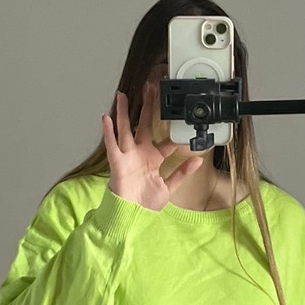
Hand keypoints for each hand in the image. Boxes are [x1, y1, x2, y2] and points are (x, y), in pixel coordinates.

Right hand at [102, 83, 202, 210]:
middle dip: (148, 107)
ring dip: (124, 112)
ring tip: (123, 95)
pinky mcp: (118, 163)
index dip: (173, 130)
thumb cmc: (146, 203)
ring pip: (125, 129)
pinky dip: (108, 132)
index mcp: (154, 159)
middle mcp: (140, 154)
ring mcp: (128, 157)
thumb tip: (198, 160)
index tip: (179, 113)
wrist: (133, 216)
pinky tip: (106, 118)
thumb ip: (182, 173)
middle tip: (150, 87)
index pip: (165, 140)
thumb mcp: (169, 187)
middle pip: (144, 125)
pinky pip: (112, 145)